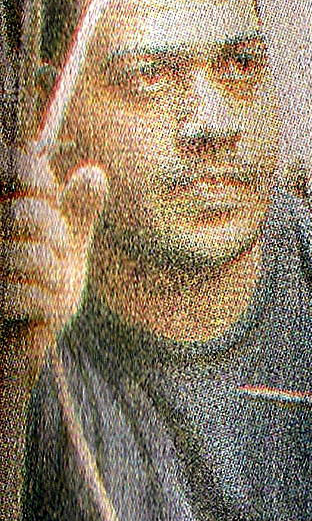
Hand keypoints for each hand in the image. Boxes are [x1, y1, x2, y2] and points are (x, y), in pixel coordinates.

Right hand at [2, 148, 106, 341]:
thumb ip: (74, 212)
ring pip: (30, 255)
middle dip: (56, 236)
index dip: (36, 178)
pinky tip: (38, 313)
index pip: (12, 162)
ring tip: (47, 286)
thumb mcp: (60, 250)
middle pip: (26, 213)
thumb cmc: (32, 298)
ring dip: (53, 275)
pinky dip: (43, 305)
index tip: (47, 200)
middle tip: (55, 254)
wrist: (8, 357)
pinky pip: (16, 295)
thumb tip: (94, 173)